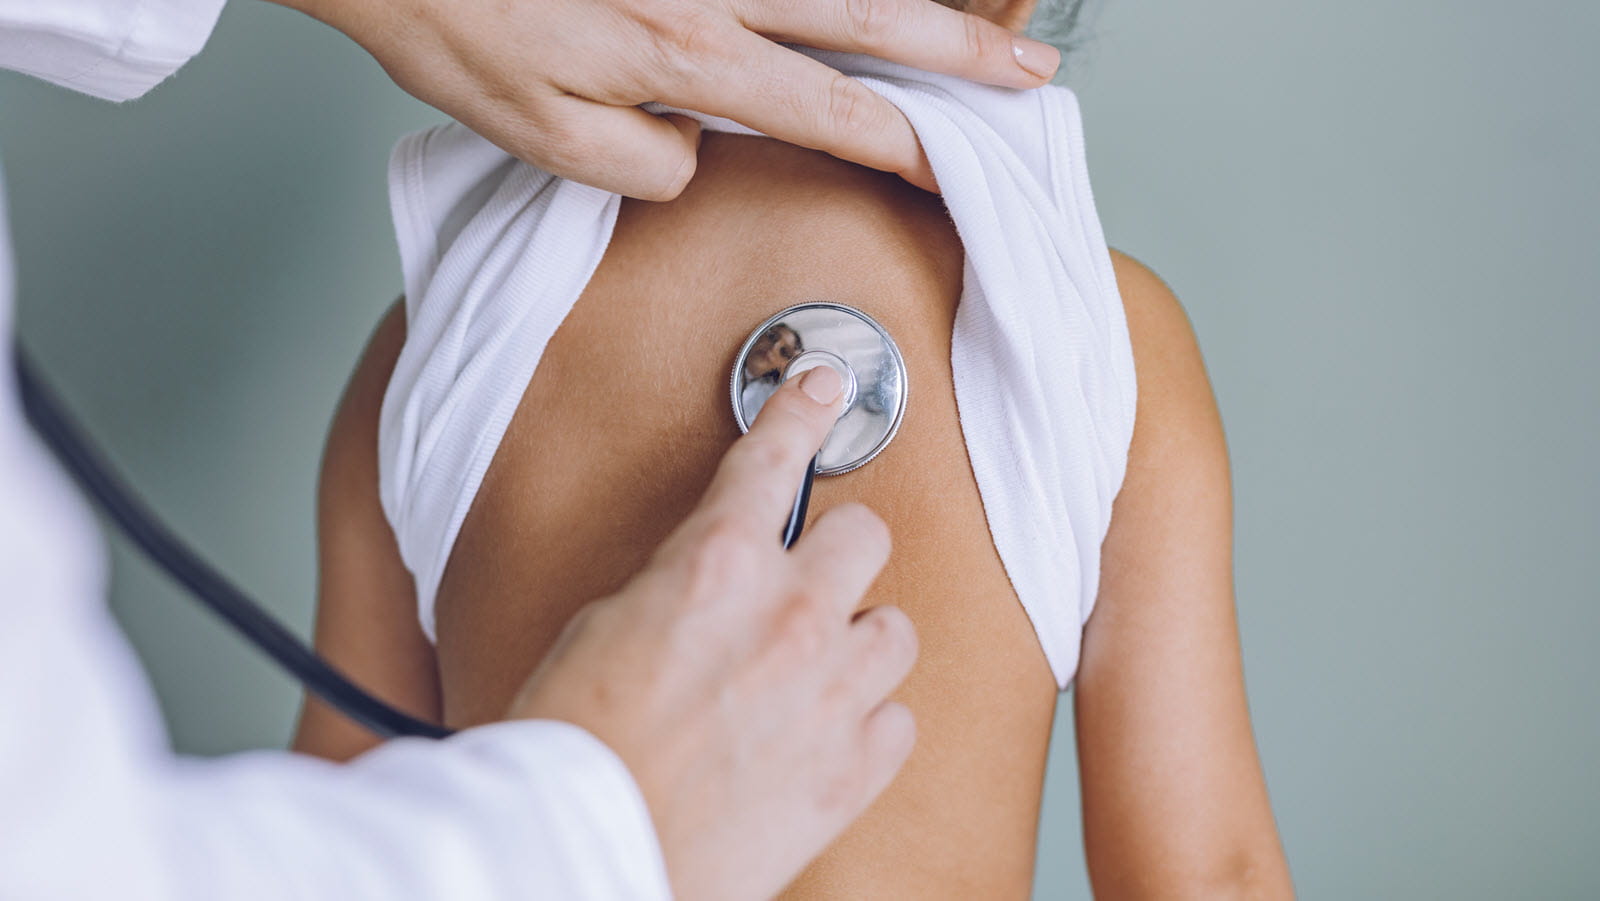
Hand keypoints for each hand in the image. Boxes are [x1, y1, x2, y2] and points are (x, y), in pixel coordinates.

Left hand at [267, 0, 1059, 197]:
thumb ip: (640, 164)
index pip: (828, 105)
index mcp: (687, 58)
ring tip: (990, 20)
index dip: (904, 138)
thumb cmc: (456, 25)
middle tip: (1028, 71)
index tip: (956, 163)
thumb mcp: (540, 138)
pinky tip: (888, 0)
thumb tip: (696, 158)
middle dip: (959, 51)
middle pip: (868, 18)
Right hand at [508, 366, 915, 899]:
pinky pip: (898, 720)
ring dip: (860, 641)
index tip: (821, 388)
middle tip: (810, 580)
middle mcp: (791, 615)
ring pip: (897, 630)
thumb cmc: (574, 747)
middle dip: (840, 554)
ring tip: (816, 670)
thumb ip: (677, 585)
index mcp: (716, 565)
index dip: (800, 411)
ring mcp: (831, 691)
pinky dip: (866, 725)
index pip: (773, 458)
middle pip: (868, 537)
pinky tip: (823, 736)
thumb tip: (707, 580)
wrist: (585, 851)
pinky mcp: (853, 767)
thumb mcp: (603, 627)